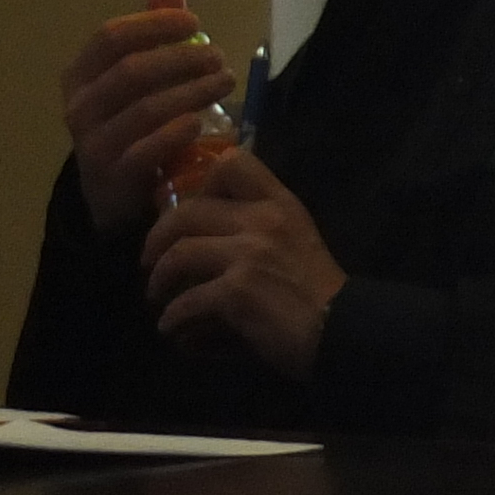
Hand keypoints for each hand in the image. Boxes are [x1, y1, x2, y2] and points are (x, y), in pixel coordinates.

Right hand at [61, 0, 235, 237]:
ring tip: (224, 82)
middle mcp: (79, 106)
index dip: (154, 24)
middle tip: (219, 58)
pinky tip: (202, 122)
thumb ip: (151, 29)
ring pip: (145, 109)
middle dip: (182, 60)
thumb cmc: (131, 122)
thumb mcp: (137, 75)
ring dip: (192, 92)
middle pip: (132, 70)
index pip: (112, 37)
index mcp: (80, 74)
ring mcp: (93, 143)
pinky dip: (176, 133)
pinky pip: (146, 150)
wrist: (114, 192)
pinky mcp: (113, 176)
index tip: (195, 23)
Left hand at [140, 146, 347, 380]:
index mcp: (280, 204)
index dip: (201, 182)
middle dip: (158, 238)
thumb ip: (260, 228)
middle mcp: (263, 220)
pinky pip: (187, 300)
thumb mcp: (296, 241)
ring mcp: (249, 254)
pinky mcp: (238, 291)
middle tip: (150, 260)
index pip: (233, 162)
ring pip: (180, 254)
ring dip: (159, 279)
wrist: (344, 331)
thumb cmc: (320, 292)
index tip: (191, 208)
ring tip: (157, 297)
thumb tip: (207, 234)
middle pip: (188, 211)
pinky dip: (174, 319)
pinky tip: (174, 331)